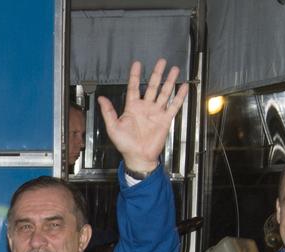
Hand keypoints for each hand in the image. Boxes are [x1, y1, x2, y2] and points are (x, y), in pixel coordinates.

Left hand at [97, 58, 187, 174]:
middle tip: (161, 61)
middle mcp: (145, 108)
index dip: (135, 76)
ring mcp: (156, 113)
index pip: (134, 87)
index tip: (137, 64)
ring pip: (164, 93)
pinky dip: (179, 97)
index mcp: (132, 108)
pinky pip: (174, 106)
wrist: (138, 157)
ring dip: (169, 81)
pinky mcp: (165, 119)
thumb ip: (108, 112)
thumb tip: (101, 99)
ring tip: (174, 69)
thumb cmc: (125, 145)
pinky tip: (183, 87)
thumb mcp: (113, 127)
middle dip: (157, 73)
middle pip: (152, 86)